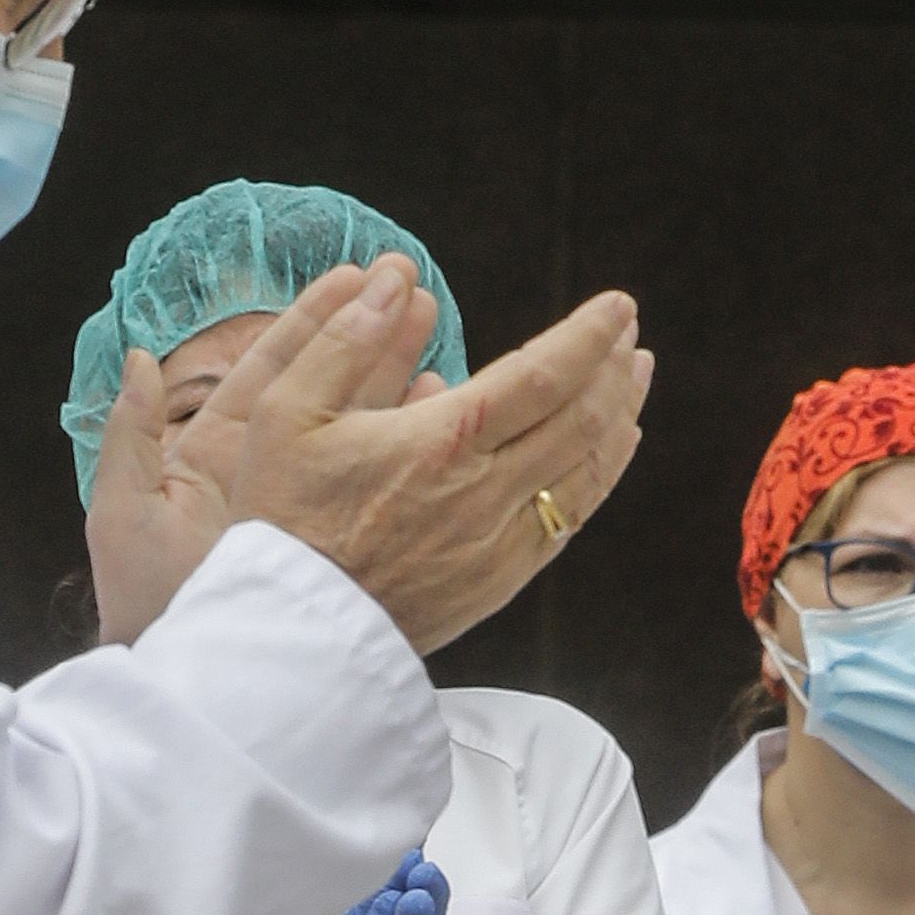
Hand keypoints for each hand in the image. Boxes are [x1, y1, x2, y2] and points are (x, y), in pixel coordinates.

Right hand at [83, 254, 648, 654]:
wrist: (292, 632)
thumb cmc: (281, 516)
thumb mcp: (282, 414)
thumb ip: (341, 342)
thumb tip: (391, 282)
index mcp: (442, 441)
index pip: (543, 374)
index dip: (588, 335)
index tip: (618, 305)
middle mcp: (486, 490)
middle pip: (580, 419)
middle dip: (613, 368)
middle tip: (628, 331)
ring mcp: (501, 540)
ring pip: (586, 470)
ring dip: (619, 416)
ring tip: (633, 377)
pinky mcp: (502, 580)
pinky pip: (570, 517)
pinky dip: (601, 473)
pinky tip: (608, 449)